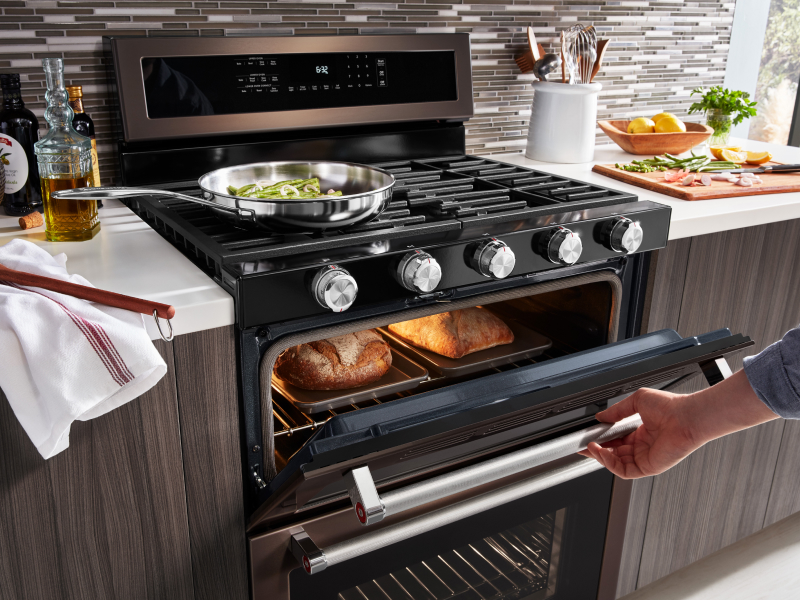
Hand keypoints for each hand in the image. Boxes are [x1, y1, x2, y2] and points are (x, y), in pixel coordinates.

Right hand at [579, 388, 701, 478]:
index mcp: (641, 432)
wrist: (687, 417)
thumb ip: (617, 410)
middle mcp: (643, 446)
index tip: (589, 436)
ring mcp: (645, 458)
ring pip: (616, 463)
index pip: (615, 439)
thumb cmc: (671, 407)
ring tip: (591, 447)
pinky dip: (610, 464)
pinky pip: (624, 471)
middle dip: (597, 450)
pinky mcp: (648, 467)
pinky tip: (603, 454)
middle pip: (614, 453)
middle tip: (584, 445)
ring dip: (601, 457)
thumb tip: (601, 417)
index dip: (601, 439)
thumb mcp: (637, 401)